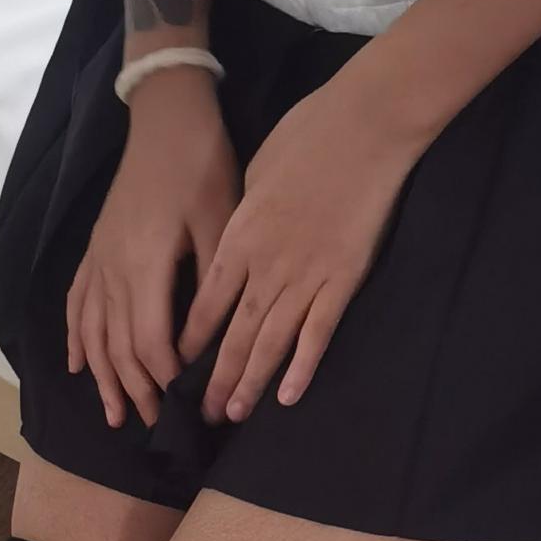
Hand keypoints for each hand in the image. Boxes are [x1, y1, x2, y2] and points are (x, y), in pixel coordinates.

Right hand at [67, 70, 239, 428]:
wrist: (165, 119)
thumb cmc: (201, 166)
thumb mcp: (222, 220)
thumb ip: (213, 284)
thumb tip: (210, 342)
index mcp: (146, 265)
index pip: (150, 341)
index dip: (166, 378)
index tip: (187, 405)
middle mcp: (113, 270)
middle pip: (118, 346)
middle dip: (138, 390)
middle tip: (159, 424)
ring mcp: (98, 260)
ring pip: (94, 333)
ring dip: (104, 378)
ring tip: (117, 415)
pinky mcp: (94, 250)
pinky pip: (78, 305)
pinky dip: (76, 339)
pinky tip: (76, 366)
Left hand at [179, 69, 420, 421]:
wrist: (364, 125)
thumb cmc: (308, 134)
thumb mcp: (256, 172)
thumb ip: (245, 215)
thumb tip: (240, 236)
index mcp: (239, 238)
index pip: (205, 304)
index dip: (189, 342)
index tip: (175, 368)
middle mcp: (265, 266)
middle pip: (233, 334)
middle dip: (215, 379)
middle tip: (200, 414)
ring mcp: (306, 276)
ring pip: (270, 343)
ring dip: (249, 383)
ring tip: (234, 415)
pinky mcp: (344, 279)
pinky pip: (318, 333)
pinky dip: (302, 368)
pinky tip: (287, 397)